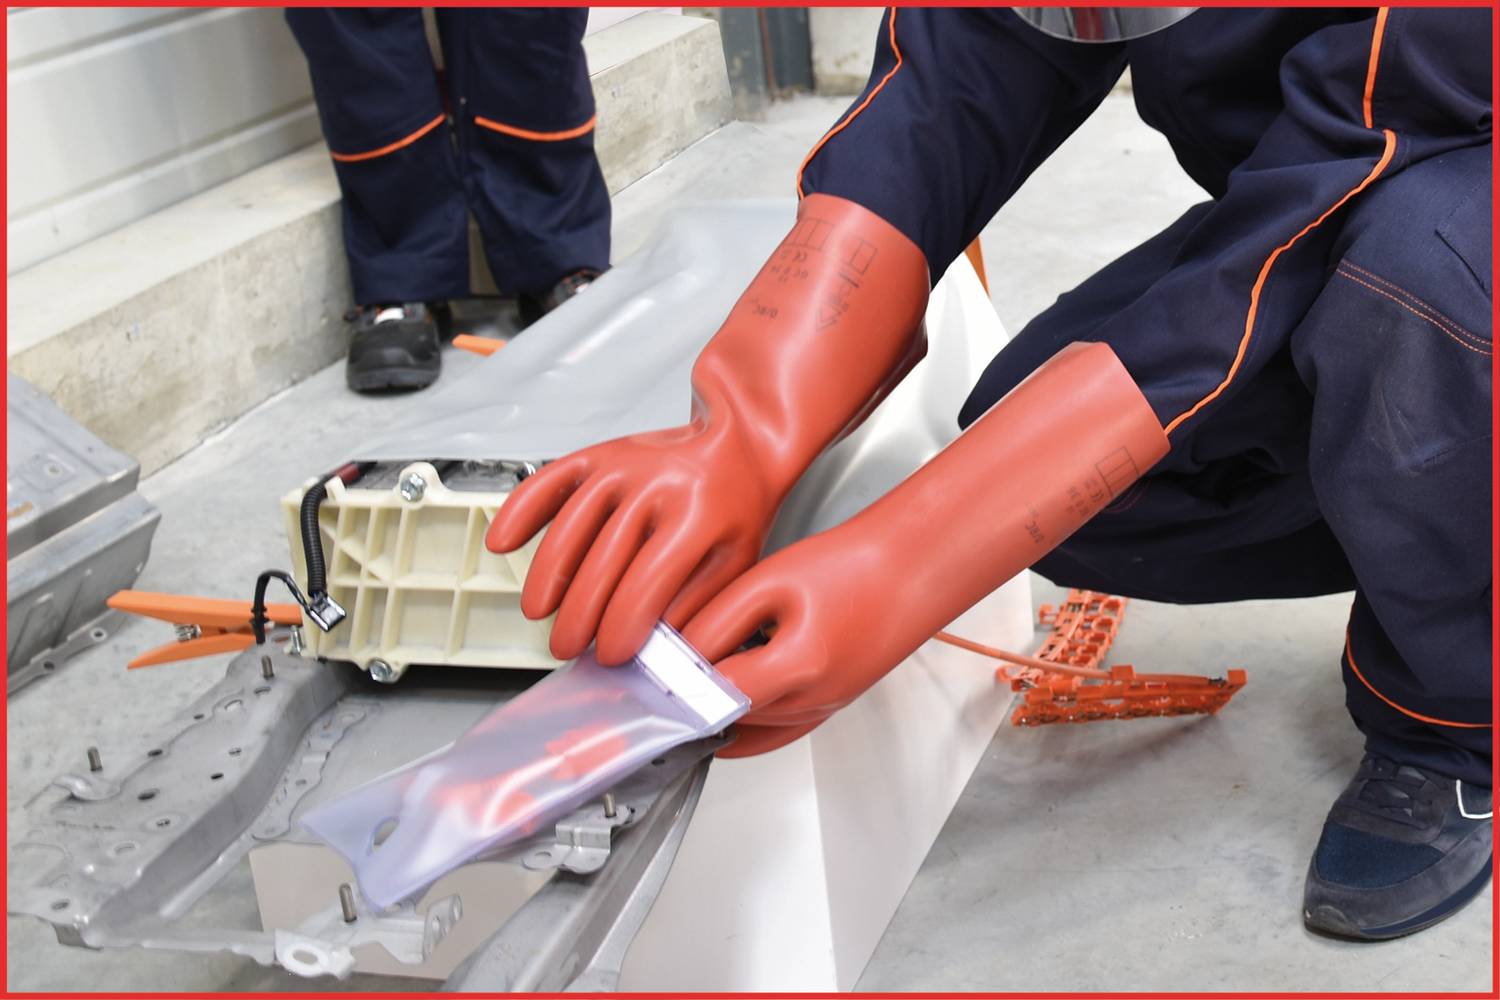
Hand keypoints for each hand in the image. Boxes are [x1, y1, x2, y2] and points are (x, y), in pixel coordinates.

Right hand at [485, 415, 782, 664]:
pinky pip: (550, 481)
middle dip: (580, 616)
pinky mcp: (600, 454)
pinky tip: (501, 542)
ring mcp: (623, 465)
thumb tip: (651, 651)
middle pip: (602, 562)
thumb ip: (694, 606)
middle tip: (567, 648)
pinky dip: (520, 511)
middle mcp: (656, 484)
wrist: (738, 444)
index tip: (610, 656)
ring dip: (547, 577)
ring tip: (538, 614)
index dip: (622, 627)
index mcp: (699, 513)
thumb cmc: (736, 509)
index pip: (647, 583)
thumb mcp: (734, 561)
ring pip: (570, 528)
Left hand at [683, 526, 893, 756]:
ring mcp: (825, 707)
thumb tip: (680, 650)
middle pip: (729, 716)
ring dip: (721, 706)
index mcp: (798, 668)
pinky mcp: (832, 704)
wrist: (912, 566)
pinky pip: (779, 731)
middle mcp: (813, 699)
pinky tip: (725, 713)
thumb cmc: (854, 564)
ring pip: (752, 727)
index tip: (649, 668)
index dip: (677, 681)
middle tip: (661, 672)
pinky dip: (748, 724)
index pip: (714, 694)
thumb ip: (720, 619)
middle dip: (694, 694)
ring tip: (693, 675)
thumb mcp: (771, 579)